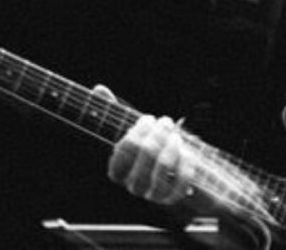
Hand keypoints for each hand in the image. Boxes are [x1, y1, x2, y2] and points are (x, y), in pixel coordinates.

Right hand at [93, 85, 197, 205]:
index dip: (137, 131)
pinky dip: (185, 161)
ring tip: (176, 134)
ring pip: (162, 165)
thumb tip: (99, 88)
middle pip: (144, 151)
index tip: (147, 119)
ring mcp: (152, 194)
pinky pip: (180, 178)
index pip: (122, 151)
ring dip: (172, 144)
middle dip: (157, 131)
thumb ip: (114, 112)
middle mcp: (133, 185)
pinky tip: (186, 151)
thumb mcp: (135, 131)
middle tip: (166, 121)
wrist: (175, 177)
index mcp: (119, 171)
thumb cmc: (150, 149)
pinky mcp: (173, 198)